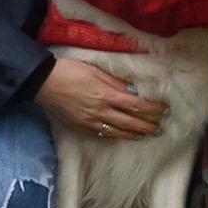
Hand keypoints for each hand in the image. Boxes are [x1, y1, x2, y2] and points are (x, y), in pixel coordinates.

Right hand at [41, 52, 161, 141]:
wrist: (43, 83)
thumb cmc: (69, 71)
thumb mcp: (96, 70)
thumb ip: (116, 82)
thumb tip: (134, 91)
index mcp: (106, 94)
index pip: (136, 105)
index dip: (152, 109)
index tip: (164, 109)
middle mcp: (101, 111)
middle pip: (131, 122)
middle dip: (148, 125)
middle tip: (160, 127)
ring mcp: (91, 122)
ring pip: (118, 132)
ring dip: (135, 134)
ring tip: (147, 135)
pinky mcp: (81, 127)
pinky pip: (103, 135)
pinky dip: (117, 136)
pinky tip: (124, 136)